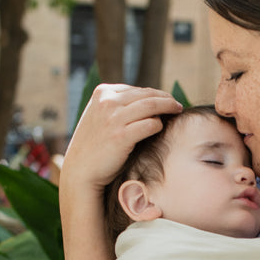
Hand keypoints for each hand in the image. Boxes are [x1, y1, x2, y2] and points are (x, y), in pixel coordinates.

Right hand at [62, 84, 182, 192]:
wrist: (81, 169)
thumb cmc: (95, 145)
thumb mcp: (100, 116)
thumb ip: (117, 106)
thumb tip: (147, 101)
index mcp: (102, 93)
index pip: (137, 90)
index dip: (155, 94)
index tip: (166, 100)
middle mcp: (107, 102)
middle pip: (147, 95)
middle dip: (166, 98)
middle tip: (177, 105)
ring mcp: (113, 118)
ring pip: (151, 106)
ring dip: (168, 107)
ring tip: (177, 111)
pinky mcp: (121, 136)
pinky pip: (150, 125)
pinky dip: (159, 125)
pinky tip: (162, 129)